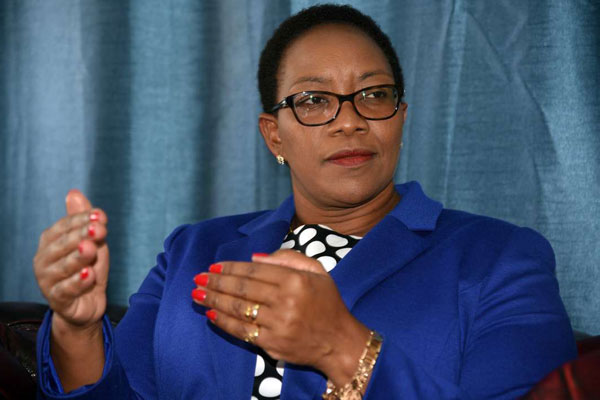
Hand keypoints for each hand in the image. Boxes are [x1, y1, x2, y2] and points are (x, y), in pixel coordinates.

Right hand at [33, 189, 108, 330]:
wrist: (87, 303)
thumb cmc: (87, 267)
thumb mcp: (91, 241)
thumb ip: (83, 220)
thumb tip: (73, 193)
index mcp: (50, 242)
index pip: (64, 227)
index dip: (81, 220)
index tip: (101, 216)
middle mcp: (44, 260)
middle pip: (62, 245)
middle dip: (81, 235)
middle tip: (99, 229)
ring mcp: (47, 281)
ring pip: (63, 267)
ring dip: (78, 257)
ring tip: (91, 249)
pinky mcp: (57, 301)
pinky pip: (66, 291)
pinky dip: (77, 283)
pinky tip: (89, 275)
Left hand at [191, 250, 369, 385]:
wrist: (339, 341)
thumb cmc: (327, 303)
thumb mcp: (317, 271)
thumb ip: (288, 258)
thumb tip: (253, 257)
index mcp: (296, 280)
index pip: (254, 271)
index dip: (230, 268)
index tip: (213, 266)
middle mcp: (286, 301)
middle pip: (242, 289)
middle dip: (216, 282)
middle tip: (198, 278)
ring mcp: (278, 324)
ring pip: (238, 309)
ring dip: (214, 301)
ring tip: (196, 295)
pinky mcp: (273, 343)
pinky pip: (242, 331)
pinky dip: (224, 322)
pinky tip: (211, 314)